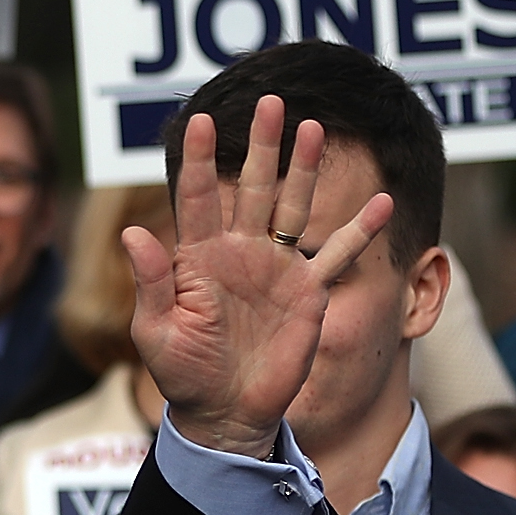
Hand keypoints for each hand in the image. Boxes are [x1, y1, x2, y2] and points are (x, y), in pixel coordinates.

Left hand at [131, 95, 392, 460]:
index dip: (199, 160)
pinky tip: (384, 202)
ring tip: (314, 128)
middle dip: (261, 146)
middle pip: (252, 187)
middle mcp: (239, 252)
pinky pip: (338, 255)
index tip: (199, 120)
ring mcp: (275, 268)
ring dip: (305, 169)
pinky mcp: (308, 292)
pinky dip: (361, 231)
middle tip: (270, 102)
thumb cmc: (183, 374)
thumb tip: (131, 233)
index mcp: (198, 257)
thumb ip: (151, 282)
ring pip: (293, 207)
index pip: (197, 197)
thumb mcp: (156, 332)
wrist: (224, 412)